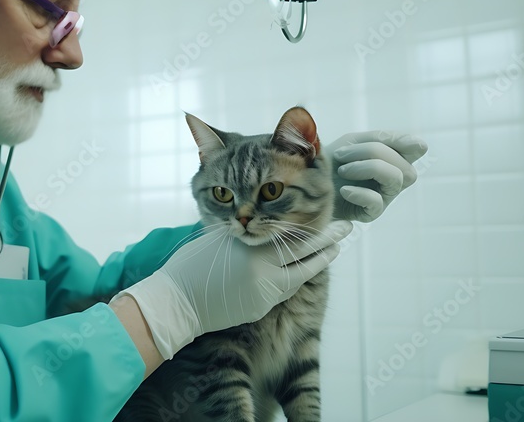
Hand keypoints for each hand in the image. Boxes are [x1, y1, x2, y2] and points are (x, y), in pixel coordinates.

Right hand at [117, 220, 352, 359]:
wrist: (176, 304)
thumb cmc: (191, 265)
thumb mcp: (218, 237)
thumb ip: (245, 230)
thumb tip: (264, 219)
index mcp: (251, 247)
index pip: (293, 234)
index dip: (316, 227)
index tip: (330, 216)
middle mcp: (263, 270)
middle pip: (306, 253)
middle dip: (329, 239)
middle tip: (347, 228)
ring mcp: (264, 292)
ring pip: (303, 274)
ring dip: (320, 260)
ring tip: (335, 248)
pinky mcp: (261, 307)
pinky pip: (287, 289)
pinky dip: (301, 276)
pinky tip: (308, 268)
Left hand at [326, 131, 427, 221]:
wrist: (306, 180)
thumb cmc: (331, 160)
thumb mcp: (353, 142)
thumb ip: (383, 140)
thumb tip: (422, 146)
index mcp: (393, 158)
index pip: (416, 149)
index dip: (407, 142)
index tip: (379, 139)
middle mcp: (394, 179)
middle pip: (405, 164)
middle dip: (372, 152)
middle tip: (342, 155)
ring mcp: (384, 197)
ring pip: (396, 179)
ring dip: (367, 168)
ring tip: (342, 170)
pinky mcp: (370, 214)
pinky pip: (376, 202)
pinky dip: (359, 192)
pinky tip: (343, 190)